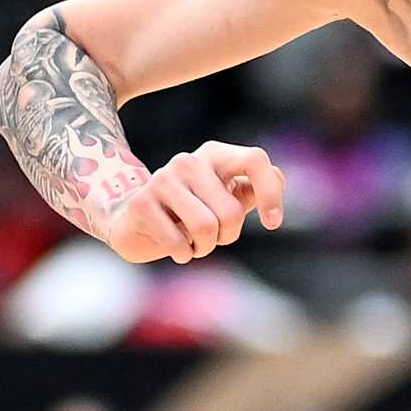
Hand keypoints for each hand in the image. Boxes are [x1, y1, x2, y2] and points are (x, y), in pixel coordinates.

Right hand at [101, 142, 284, 264]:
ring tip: (193, 242)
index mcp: (215, 155)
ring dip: (205, 247)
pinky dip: (183, 255)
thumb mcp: (225, 199)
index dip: (270, 193)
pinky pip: (179, 243)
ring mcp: (163, 180)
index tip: (273, 223)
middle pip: (231, 211)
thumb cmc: (190, 211)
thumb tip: (277, 179)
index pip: (255, 160)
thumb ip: (253, 190)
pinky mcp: (142, 204)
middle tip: (212, 236)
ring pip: (206, 228)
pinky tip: (175, 247)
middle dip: (227, 235)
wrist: (133, 219)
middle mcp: (189, 161)